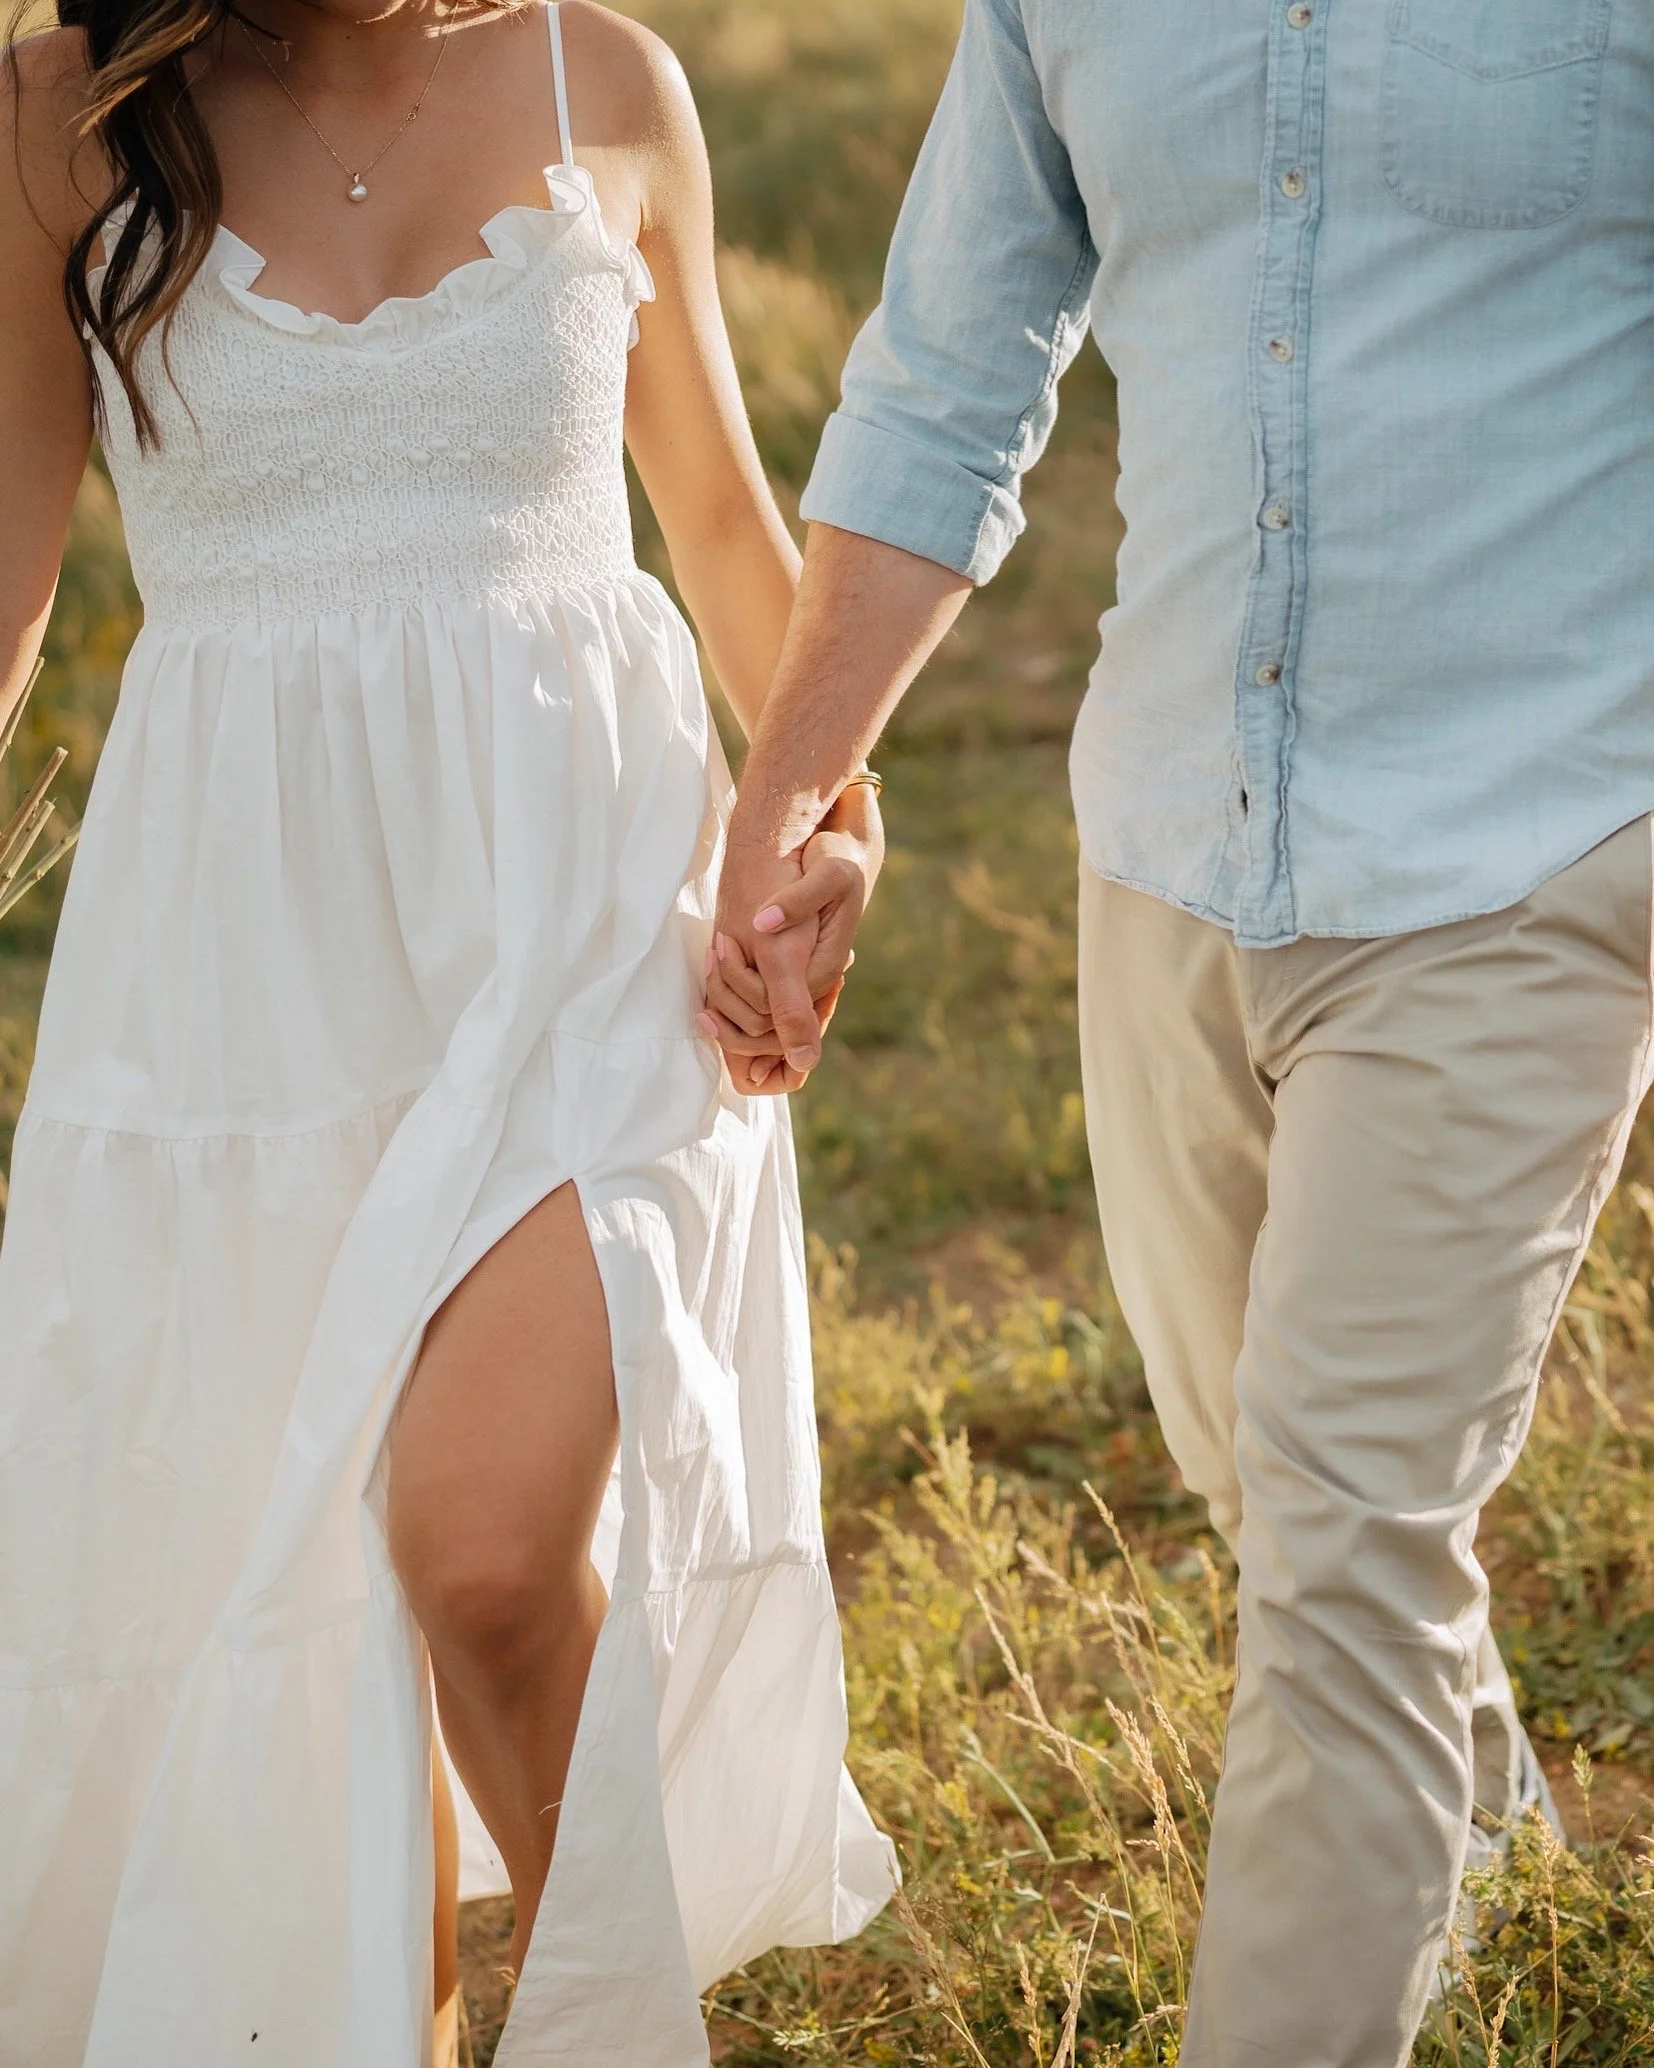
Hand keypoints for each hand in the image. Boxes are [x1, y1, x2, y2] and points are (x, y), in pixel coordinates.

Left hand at [702, 783, 883, 1091]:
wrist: (840, 854)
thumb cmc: (835, 861)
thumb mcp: (830, 873)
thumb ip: (799, 900)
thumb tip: (763, 925)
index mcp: (824, 968)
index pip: (780, 1010)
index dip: (741, 989)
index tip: (721, 946)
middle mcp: (812, 982)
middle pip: (763, 1026)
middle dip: (728, 999)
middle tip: (713, 948)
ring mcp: (799, 979)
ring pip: (754, 1020)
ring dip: (725, 996)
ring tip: (714, 947)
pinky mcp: (785, 970)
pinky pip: (752, 1003)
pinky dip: (728, 994)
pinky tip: (712, 960)